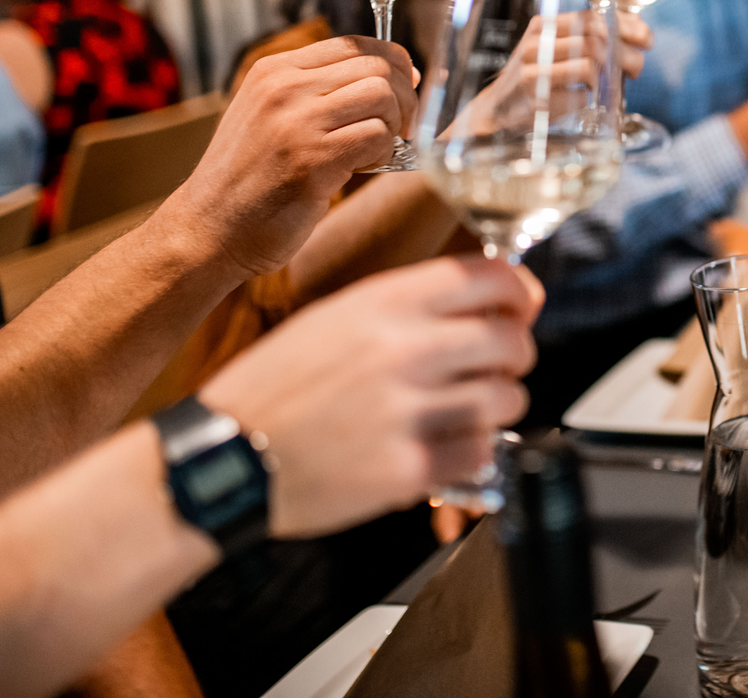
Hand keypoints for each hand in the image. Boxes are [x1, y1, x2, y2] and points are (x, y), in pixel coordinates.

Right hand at [156, 37, 418, 278]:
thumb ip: (312, 91)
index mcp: (273, 71)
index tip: (404, 87)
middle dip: (404, 96)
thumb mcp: (267, 115)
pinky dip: (384, 154)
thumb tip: (385, 76)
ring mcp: (297, 123)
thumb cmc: (248, 179)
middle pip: (376, 66)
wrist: (207, 229)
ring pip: (382, 96)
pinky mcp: (312, 161)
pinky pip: (377, 137)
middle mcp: (284, 88)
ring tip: (375, 150)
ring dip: (394, 126)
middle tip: (400, 127)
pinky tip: (362, 169)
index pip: (354, 43)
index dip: (392, 63)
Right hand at [199, 253, 542, 537]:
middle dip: (515, 355)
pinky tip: (448, 447)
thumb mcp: (334, 318)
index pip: (490, 278)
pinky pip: (480, 451)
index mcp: (383, 303)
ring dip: (499, 405)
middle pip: (510, 339)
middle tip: (498, 367)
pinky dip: (475, 451)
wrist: (225, 458)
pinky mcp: (405, 468)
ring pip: (507, 398)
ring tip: (470, 410)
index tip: (522, 307)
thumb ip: (408, 306)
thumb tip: (486, 302)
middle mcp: (401, 349)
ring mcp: (405, 410)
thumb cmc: (275, 388)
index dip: (520, 292)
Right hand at [467, 10, 640, 132]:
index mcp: (544, 26)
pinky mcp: (535, 99)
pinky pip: (579, 95)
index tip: (647, 39)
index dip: (626, 26)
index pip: (592, 16)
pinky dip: (590, 99)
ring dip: (610, 78)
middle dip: (626, 55)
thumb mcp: (554, 49)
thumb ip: (586, 38)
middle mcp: (537, 44)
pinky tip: (585, 99)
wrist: (496, 110)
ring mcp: (533, 71)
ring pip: (589, 65)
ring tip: (612, 85)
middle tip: (637, 68)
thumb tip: (635, 32)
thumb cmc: (534, 78)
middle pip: (596, 41)